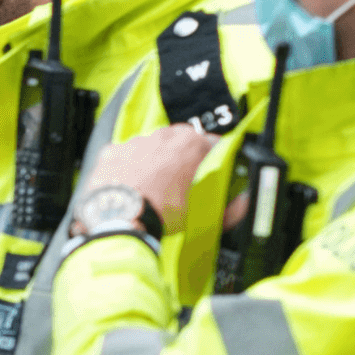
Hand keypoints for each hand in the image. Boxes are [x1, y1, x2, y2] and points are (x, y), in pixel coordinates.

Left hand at [87, 123, 220, 220]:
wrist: (121, 218)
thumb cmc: (163, 213)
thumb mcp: (202, 213)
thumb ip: (228, 208)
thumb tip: (242, 205)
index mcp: (191, 144)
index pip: (209, 143)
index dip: (210, 158)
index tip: (207, 170)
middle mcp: (163, 136)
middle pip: (177, 142)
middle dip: (179, 158)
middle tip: (178, 181)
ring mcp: (135, 141)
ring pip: (149, 147)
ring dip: (152, 162)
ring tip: (151, 187)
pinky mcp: (112, 151)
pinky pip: (123, 156)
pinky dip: (126, 168)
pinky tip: (129, 186)